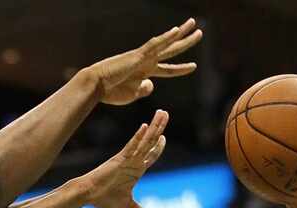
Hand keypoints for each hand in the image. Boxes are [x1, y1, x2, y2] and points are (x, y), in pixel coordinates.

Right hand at [83, 18, 201, 105]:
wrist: (97, 86)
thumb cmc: (111, 92)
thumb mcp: (132, 94)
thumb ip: (143, 90)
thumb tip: (151, 85)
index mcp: (145, 72)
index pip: (168, 69)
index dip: (181, 68)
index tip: (194, 66)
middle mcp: (146, 62)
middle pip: (171, 50)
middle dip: (186, 41)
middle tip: (199, 31)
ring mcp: (143, 57)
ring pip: (166, 43)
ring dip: (181, 34)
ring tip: (194, 23)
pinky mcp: (137, 56)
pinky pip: (154, 45)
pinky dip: (165, 38)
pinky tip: (176, 31)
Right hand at [83, 110, 168, 207]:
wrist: (89, 195)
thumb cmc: (105, 199)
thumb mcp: (128, 206)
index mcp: (136, 170)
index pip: (151, 155)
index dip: (158, 146)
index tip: (163, 137)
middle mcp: (133, 161)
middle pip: (150, 142)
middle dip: (159, 128)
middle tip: (165, 113)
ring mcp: (127, 159)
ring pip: (145, 140)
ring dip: (155, 127)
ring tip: (162, 113)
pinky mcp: (119, 159)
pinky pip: (131, 146)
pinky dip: (138, 137)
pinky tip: (145, 127)